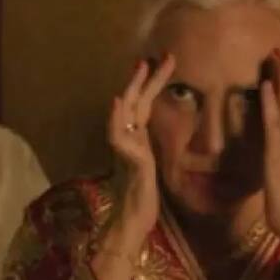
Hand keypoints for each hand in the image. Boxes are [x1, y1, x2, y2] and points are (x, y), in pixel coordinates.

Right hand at [93, 55, 174, 279]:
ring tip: (139, 68)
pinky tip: (120, 104)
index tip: (161, 61)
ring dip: (131, 91)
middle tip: (155, 54)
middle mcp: (129, 142)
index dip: (151, 84)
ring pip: (124, 115)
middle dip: (145, 78)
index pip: (144, 106)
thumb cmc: (143, 201)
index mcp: (137, 141)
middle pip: (134, 103)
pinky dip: (118, 120)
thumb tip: (148, 139)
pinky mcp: (130, 164)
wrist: (133, 225)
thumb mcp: (150, 170)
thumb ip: (146, 152)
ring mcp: (127, 152)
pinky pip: (121, 139)